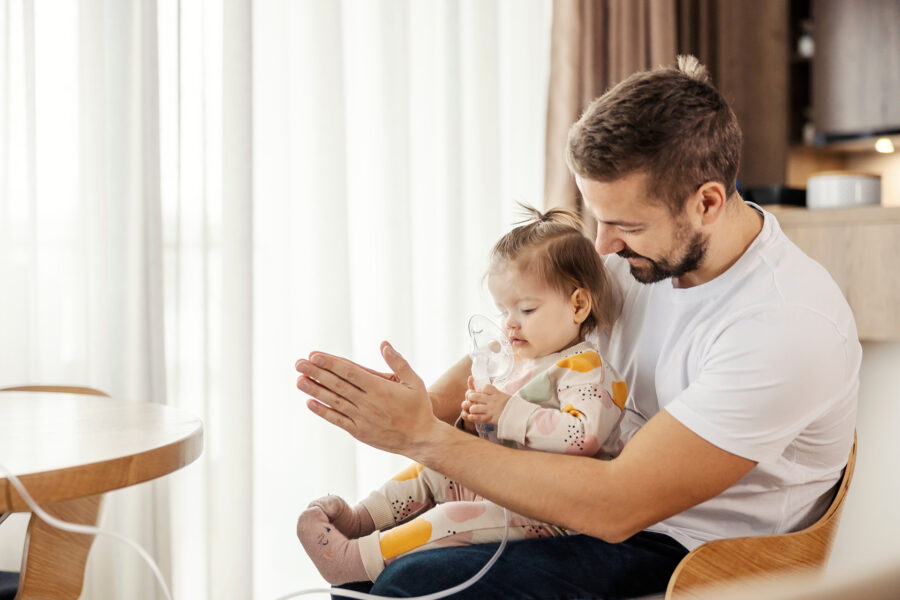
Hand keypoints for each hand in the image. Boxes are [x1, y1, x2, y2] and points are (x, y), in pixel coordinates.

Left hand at [296, 341, 441, 453]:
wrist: (421, 440)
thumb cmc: (419, 408)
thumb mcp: (415, 382)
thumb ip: (399, 363)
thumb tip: (384, 344)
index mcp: (380, 388)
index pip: (349, 372)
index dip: (331, 363)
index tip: (314, 356)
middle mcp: (368, 403)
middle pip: (337, 385)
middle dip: (316, 373)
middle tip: (298, 363)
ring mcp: (362, 418)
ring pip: (334, 401)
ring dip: (315, 390)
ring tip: (298, 380)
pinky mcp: (359, 432)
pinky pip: (337, 420)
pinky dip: (323, 411)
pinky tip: (310, 402)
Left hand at [461, 383, 509, 425]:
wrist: (520, 416)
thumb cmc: (512, 406)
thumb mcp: (504, 396)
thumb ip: (495, 394)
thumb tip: (486, 391)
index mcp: (497, 393)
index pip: (484, 387)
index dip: (481, 390)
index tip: (481, 393)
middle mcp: (492, 400)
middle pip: (475, 396)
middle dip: (471, 398)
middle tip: (472, 400)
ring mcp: (491, 409)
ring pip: (474, 407)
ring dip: (472, 409)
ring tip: (473, 410)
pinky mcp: (490, 418)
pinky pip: (477, 417)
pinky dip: (472, 417)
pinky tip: (473, 417)